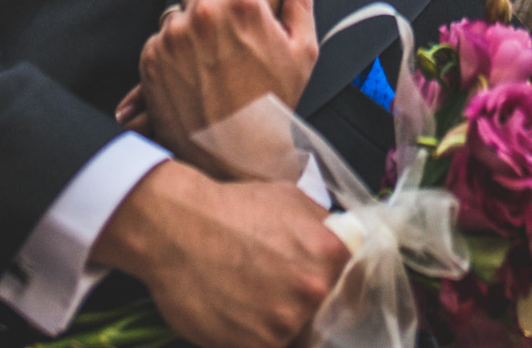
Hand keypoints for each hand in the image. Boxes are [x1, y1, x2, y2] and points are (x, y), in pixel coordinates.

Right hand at [92, 160, 345, 347]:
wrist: (178, 229)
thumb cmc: (232, 208)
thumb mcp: (290, 199)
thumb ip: (322, 227)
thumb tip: (338, 243)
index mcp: (329, 253)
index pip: (353, 284)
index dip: (341, 286)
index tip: (325, 288)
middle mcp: (313, 291)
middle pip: (323, 313)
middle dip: (304, 304)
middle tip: (276, 289)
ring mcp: (283, 323)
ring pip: (294, 333)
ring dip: (277, 321)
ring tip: (250, 298)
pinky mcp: (251, 345)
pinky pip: (264, 345)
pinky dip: (251, 334)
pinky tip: (235, 313)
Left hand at [134, 0, 318, 163]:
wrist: (234, 158)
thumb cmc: (273, 104)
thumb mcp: (302, 51)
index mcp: (242, 3)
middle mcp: (205, 14)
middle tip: (221, 29)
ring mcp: (174, 38)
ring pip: (174, 11)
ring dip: (186, 25)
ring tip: (207, 58)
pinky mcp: (151, 61)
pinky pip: (157, 40)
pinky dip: (170, 51)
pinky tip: (191, 74)